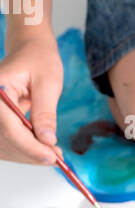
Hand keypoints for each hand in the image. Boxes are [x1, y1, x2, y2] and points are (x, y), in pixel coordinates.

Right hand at [0, 34, 63, 164]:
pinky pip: (6, 141)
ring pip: (4, 145)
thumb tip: (47, 140)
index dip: (31, 146)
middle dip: (31, 153)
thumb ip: (45, 112)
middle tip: (56, 157)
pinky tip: (41, 149)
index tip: (52, 156)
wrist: (30, 50)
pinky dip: (23, 149)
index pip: (9, 128)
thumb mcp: (48, 83)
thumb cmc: (38, 59)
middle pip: (5, 140)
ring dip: (27, 154)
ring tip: (52, 153)